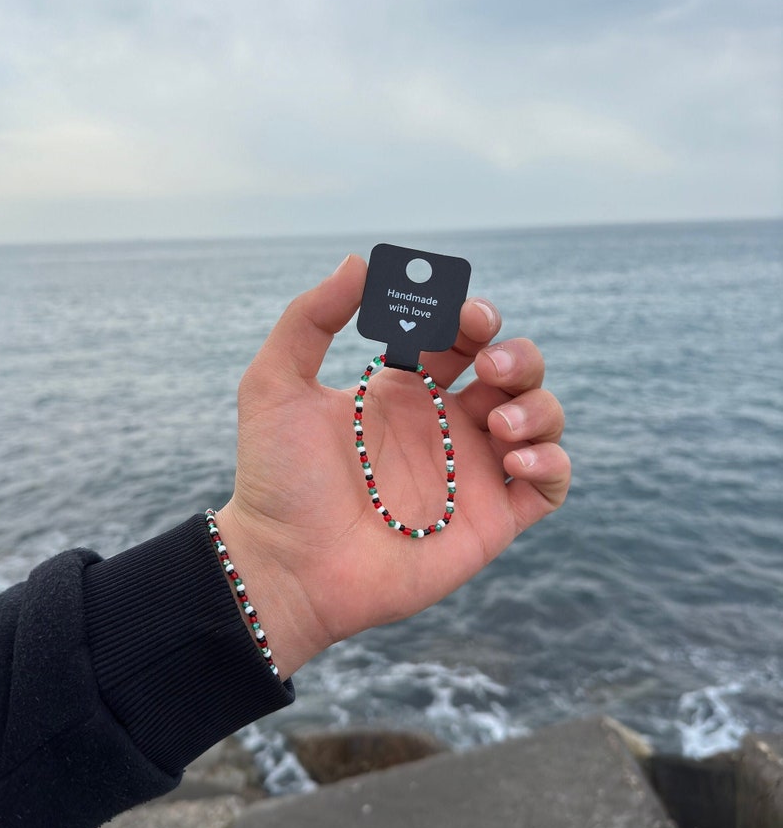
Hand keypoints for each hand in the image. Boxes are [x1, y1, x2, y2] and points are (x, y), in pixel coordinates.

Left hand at [216, 255, 569, 676]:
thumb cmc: (276, 479)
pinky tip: (516, 457)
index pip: (460, 336)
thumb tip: (359, 261)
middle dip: (517, 355)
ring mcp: (473, 471)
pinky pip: (550, 482)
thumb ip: (311, 317)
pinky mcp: (493, 519)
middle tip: (489, 368)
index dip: (474, 317)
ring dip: (538, 406)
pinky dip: (552, 461)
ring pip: (541, 418)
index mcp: (403, 389)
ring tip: (499, 425)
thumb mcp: (275, 384)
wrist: (288, 566)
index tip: (467, 318)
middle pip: (512, 370)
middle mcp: (445, 424)